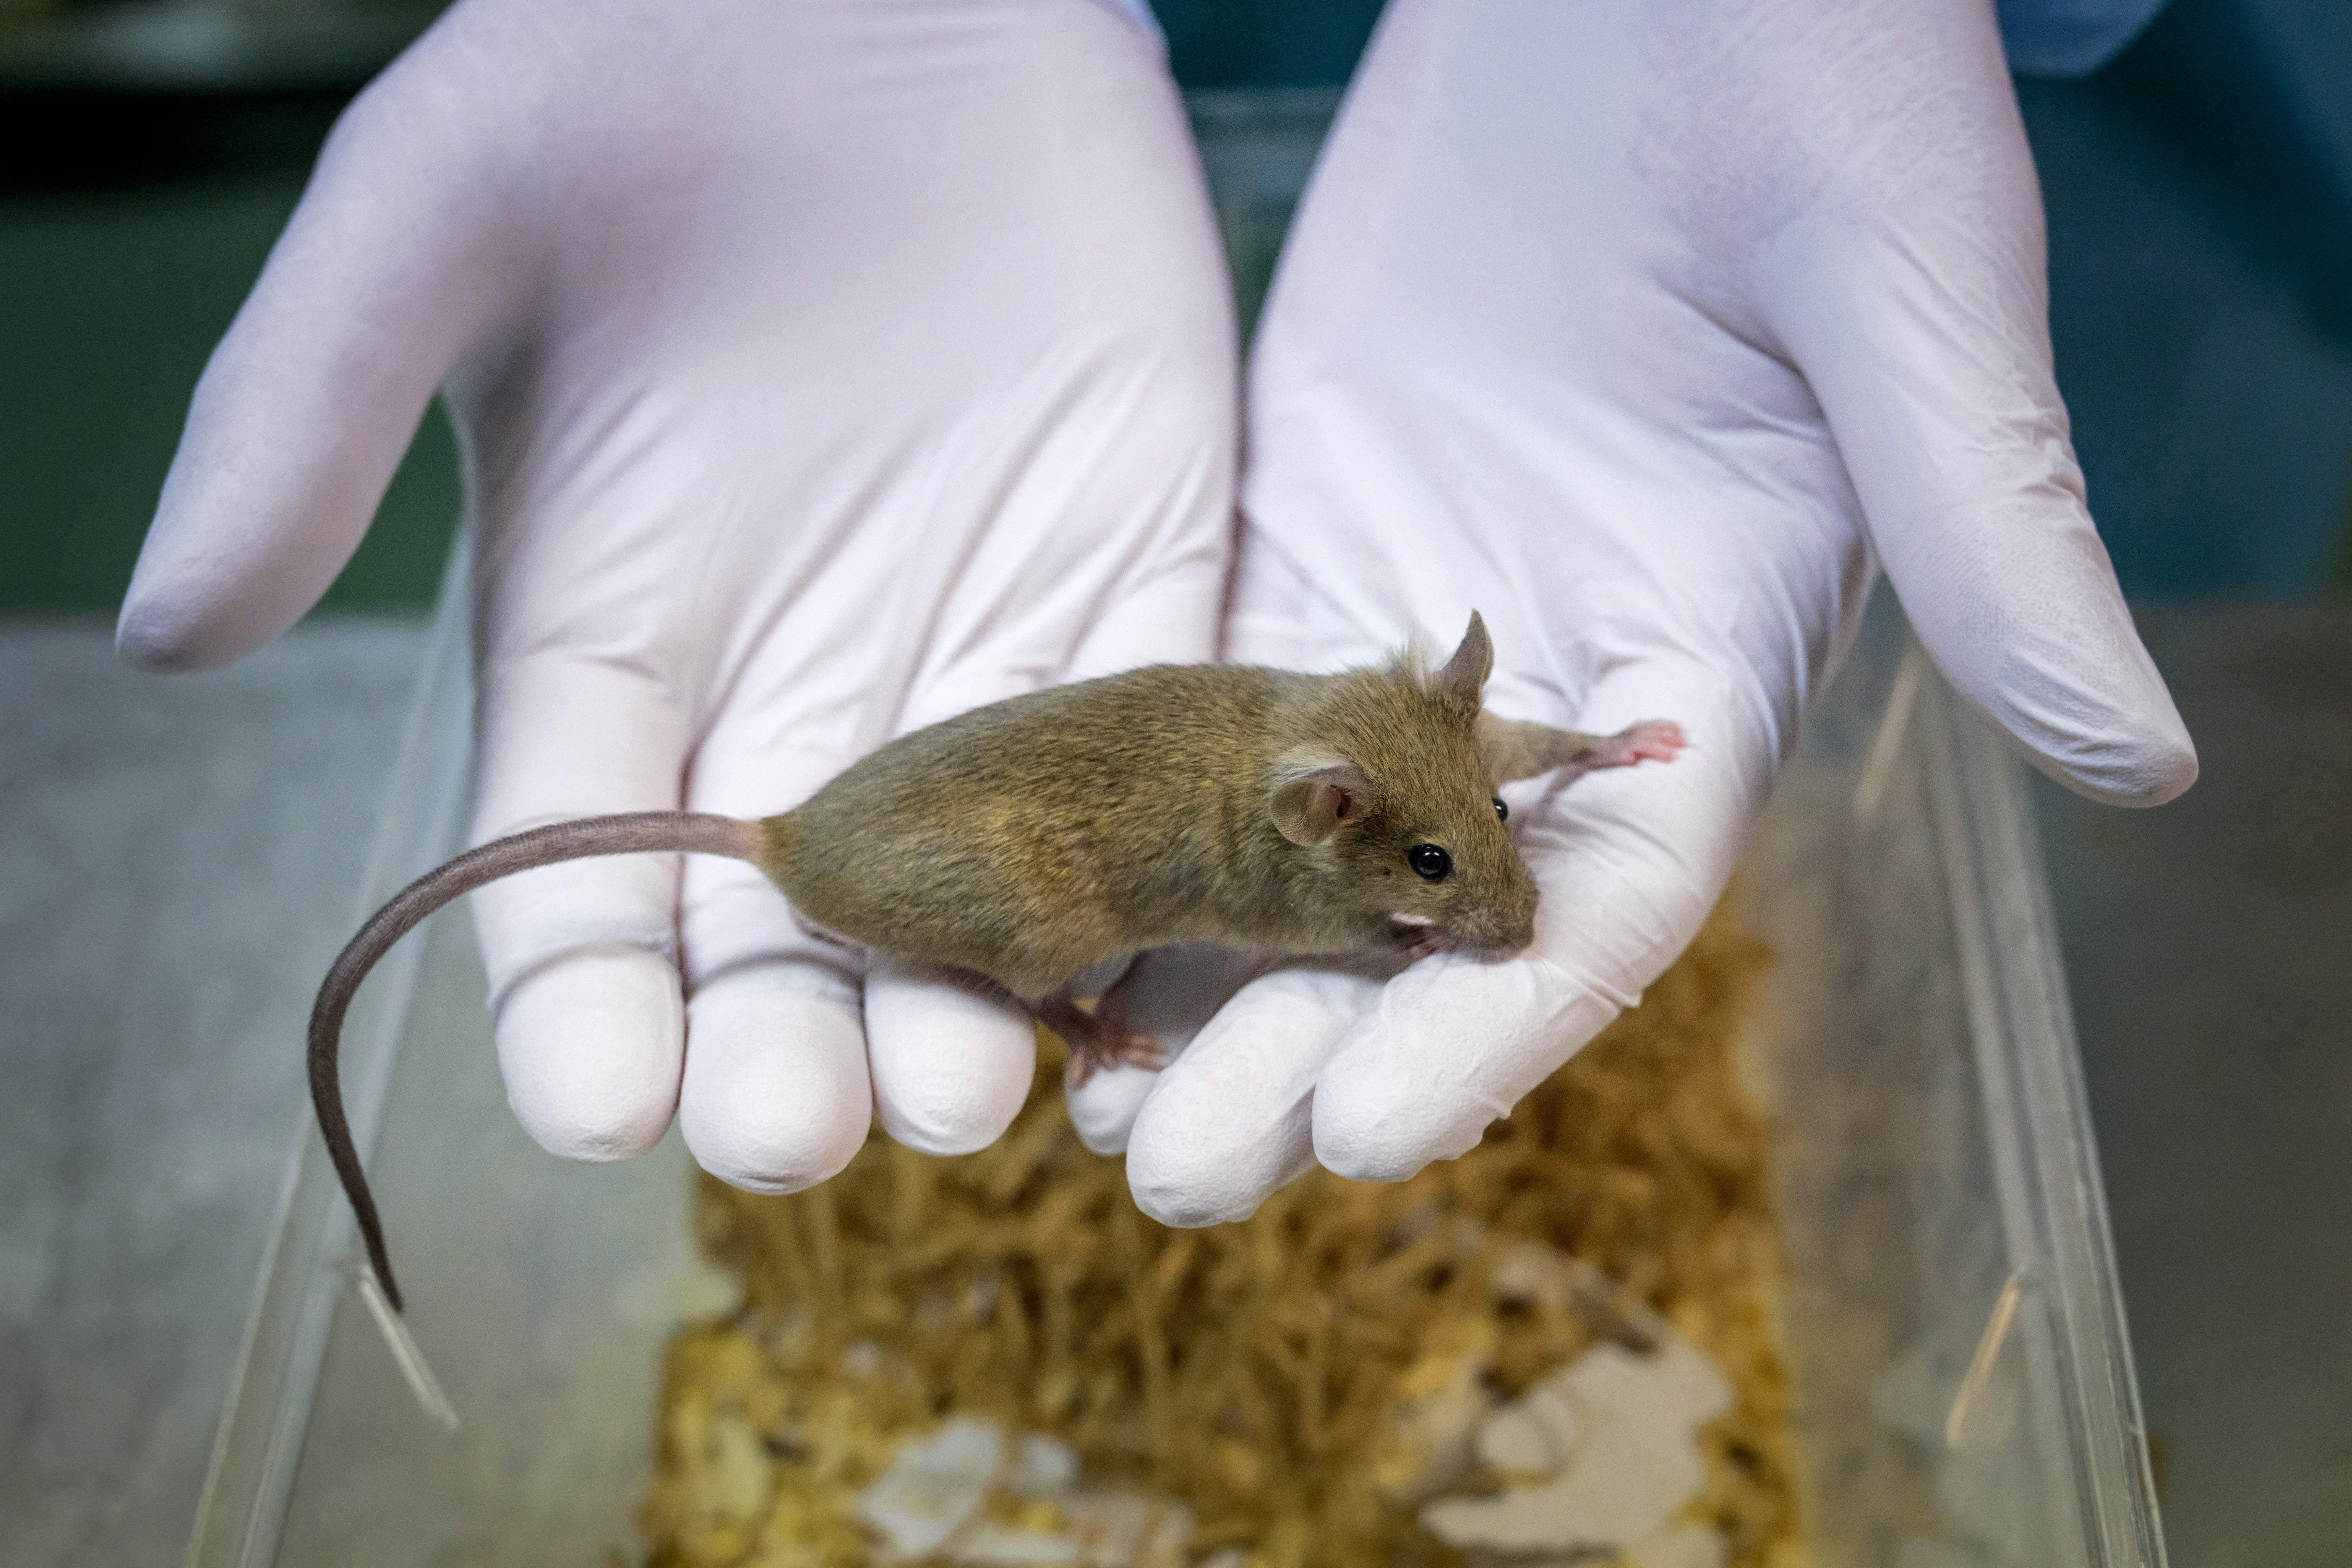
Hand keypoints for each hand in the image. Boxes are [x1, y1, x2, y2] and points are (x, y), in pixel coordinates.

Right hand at [119, 0, 1235, 1189]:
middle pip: (778, 931)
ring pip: (974, 887)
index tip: (599, 1112)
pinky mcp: (1127, 582)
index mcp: (607, 641)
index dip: (578, 1008)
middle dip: (783, 1044)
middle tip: (799, 1133)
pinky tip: (1142, 991)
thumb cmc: (622, 64)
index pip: (578, 877)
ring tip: (970, 1095)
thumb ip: (305, 417)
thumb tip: (174, 628)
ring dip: (970, 1001)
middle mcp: (788, 684)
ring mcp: (966, 646)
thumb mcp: (433, 215)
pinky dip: (1149, 874)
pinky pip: (1146, 763)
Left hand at [1098, 0, 2194, 1223]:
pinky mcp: (1307, 536)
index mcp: (1700, 666)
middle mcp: (1550, 686)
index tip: (1365, 1141)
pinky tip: (1047, 909)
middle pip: (1418, 915)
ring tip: (1080, 1095)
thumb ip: (1994, 530)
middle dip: (1302, 1048)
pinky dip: (1133, 811)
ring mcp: (1413, 621)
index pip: (1597, 904)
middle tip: (1170, 1170)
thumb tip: (2148, 759)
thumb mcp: (1913, 306)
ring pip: (1292, 840)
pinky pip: (1208, 705)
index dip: (1488, 1030)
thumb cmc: (1825, 97)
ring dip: (1192, 969)